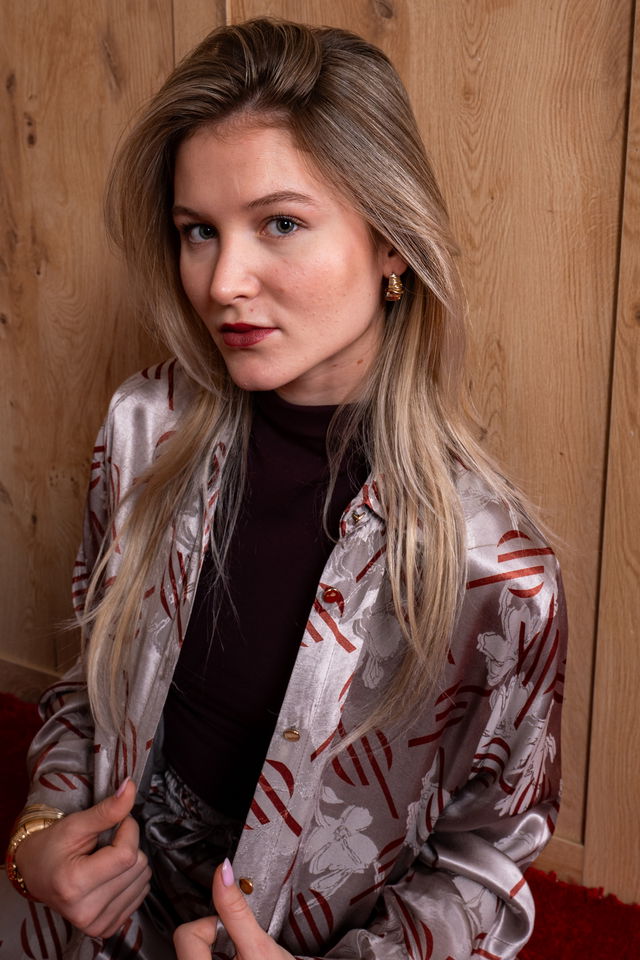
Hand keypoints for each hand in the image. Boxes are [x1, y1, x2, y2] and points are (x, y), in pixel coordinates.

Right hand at [15, 779, 150, 936]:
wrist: (36, 873)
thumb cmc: (52, 847)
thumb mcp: (76, 824)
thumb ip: (107, 810)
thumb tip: (130, 788)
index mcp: (74, 884)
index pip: (127, 854)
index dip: (128, 830)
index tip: (118, 822)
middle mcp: (86, 910)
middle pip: (138, 867)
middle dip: (128, 846)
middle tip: (105, 844)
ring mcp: (97, 923)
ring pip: (143, 880)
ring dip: (130, 863)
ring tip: (104, 861)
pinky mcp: (106, 927)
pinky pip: (141, 895)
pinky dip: (130, 880)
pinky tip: (109, 876)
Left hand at [173, 860, 293, 959]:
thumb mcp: (260, 945)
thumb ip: (236, 909)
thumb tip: (223, 872)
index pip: (186, 934)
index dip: (213, 927)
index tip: (233, 934)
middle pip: (189, 943)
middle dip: (216, 940)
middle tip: (240, 952)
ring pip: (195, 954)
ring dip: (217, 951)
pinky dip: (218, 959)